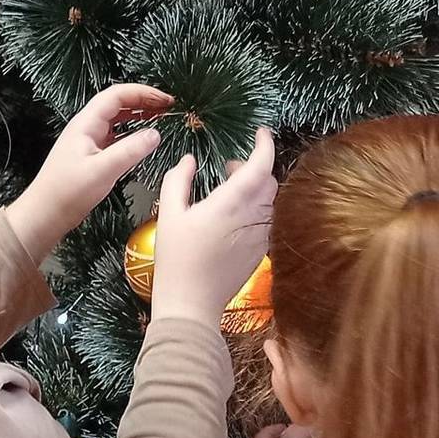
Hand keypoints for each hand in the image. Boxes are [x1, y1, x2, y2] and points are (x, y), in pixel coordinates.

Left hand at [5, 85, 172, 259]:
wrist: (45, 214)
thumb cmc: (67, 192)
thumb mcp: (103, 170)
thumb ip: (131, 150)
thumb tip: (155, 134)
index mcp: (86, 124)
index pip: (117, 95)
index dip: (144, 93)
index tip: (166, 100)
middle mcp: (87, 128)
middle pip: (118, 104)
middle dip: (144, 101)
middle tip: (168, 107)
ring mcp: (88, 141)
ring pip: (117, 119)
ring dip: (139, 116)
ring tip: (160, 118)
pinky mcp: (91, 155)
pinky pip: (115, 136)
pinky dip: (132, 133)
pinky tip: (143, 140)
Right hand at [150, 127, 277, 325]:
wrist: (192, 305)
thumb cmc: (176, 258)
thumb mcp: (169, 213)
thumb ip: (178, 180)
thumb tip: (190, 161)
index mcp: (232, 203)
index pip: (261, 165)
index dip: (265, 145)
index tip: (260, 133)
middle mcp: (253, 217)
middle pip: (268, 181)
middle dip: (253, 167)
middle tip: (229, 168)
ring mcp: (260, 236)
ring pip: (269, 201)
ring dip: (254, 189)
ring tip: (228, 192)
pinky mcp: (260, 252)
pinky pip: (266, 220)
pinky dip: (255, 209)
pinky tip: (232, 218)